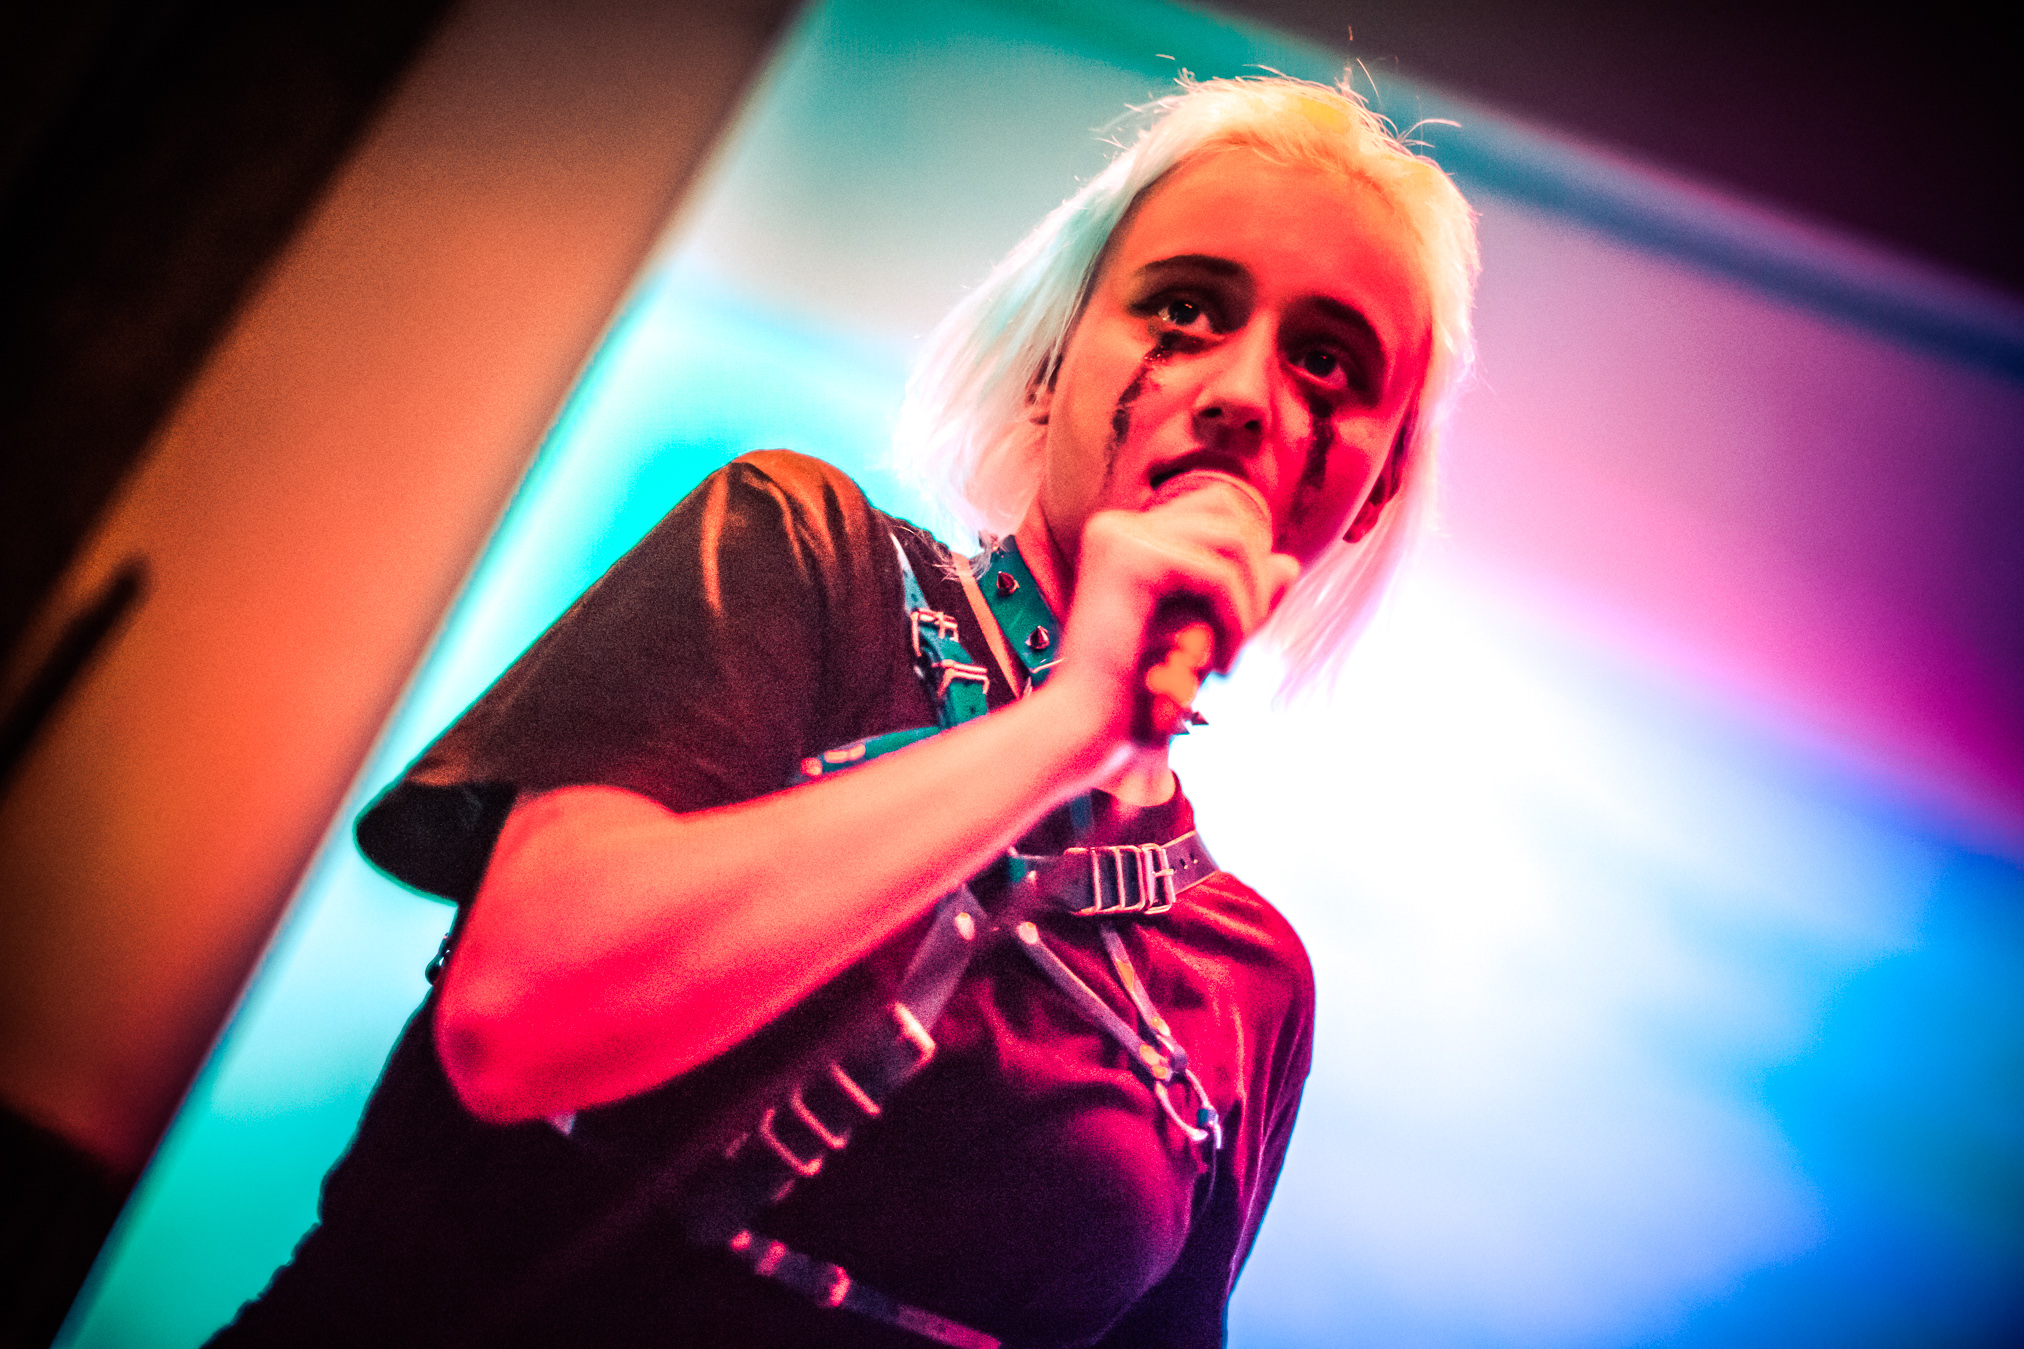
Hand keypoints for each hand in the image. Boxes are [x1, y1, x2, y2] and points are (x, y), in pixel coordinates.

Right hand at [1043, 473, 1300, 752]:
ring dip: (1250, 600)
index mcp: (1124, 537)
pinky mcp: (1129, 557)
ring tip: (1233, 655)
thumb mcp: (1200, 633)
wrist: (1085, 729)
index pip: (1212, 510)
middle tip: (1244, 636)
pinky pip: (1216, 573)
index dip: (1245, 558)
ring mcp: (1120, 536)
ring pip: (1230, 538)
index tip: (1242, 619)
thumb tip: (1290, 563)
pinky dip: (1235, 619)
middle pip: (1226, 511)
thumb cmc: (1135, 692)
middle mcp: (1118, 526)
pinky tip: (1220, 664)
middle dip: (1253, 573)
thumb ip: (1240, 595)